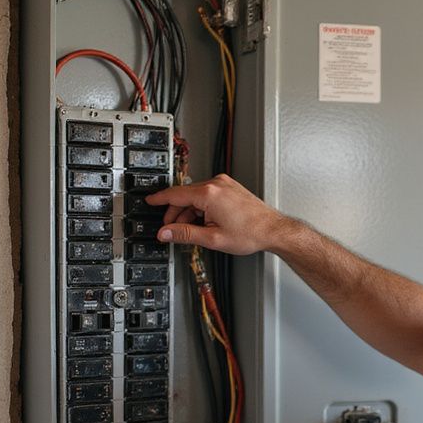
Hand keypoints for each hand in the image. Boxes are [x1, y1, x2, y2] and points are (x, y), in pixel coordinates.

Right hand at [146, 174, 288, 254]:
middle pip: (185, 196)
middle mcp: (216, 184)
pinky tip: (205, 223)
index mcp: (208, 194)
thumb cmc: (250, 233)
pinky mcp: (230, 188)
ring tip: (194, 232)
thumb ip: (184, 234)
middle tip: (172, 230)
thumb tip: (166, 233)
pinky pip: (208, 195)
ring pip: (196, 197)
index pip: (174, 194)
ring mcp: (224, 184)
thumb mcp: (212, 238)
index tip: (149, 202)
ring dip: (190, 213)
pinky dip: (202, 208)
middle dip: (176, 214)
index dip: (159, 200)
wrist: (272, 230)